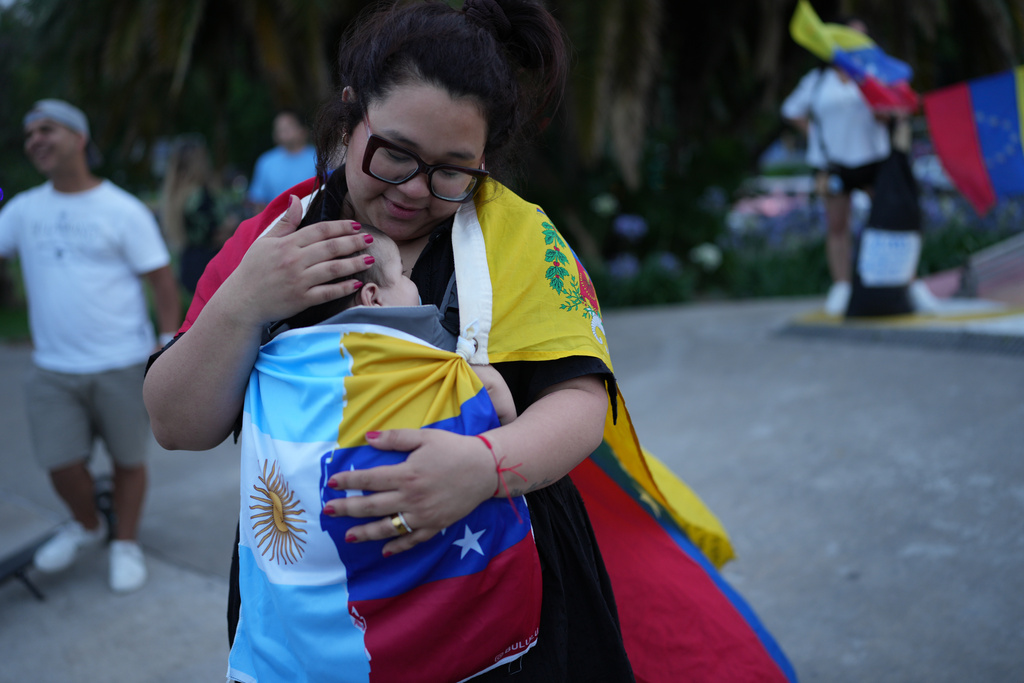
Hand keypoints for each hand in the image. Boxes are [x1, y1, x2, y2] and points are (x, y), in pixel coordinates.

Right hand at [216, 195, 371, 328]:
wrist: (242, 301)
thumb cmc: (253, 269)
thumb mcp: (265, 241)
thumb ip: (285, 222)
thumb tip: (295, 198)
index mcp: (286, 244)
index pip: (320, 230)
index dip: (341, 227)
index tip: (356, 225)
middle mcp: (294, 261)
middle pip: (331, 248)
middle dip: (354, 242)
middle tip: (370, 238)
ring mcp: (299, 281)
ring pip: (333, 269)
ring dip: (354, 263)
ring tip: (370, 258)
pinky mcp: (302, 300)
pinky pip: (328, 292)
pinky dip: (344, 287)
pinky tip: (357, 282)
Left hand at [324, 429, 496, 555]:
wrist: (485, 468)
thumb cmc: (454, 449)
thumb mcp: (424, 437)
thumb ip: (394, 438)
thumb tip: (367, 437)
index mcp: (407, 474)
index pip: (369, 479)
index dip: (349, 481)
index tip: (332, 482)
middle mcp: (411, 497)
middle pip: (372, 506)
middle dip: (347, 508)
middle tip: (328, 511)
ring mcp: (423, 515)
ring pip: (388, 527)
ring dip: (366, 533)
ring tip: (348, 536)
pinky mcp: (435, 525)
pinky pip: (413, 540)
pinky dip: (398, 547)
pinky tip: (384, 551)